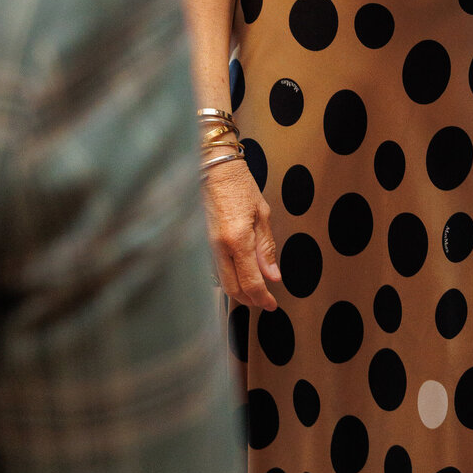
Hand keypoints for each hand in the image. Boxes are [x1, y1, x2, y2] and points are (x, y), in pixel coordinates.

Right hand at [200, 157, 280, 309]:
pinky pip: (215, 269)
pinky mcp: (200, 244)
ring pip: (221, 281)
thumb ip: (266, 248)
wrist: (212, 168)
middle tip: (264, 301)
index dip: (262, 298)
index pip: (251, 281)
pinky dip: (228, 277)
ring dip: (239, 290)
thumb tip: (273, 276)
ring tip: (255, 289)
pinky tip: (239, 274)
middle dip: (249, 300)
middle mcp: (218, 247)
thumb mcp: (262, 214)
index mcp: (237, 239)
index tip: (272, 305)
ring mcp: (205, 247)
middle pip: (233, 289)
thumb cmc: (239, 185)